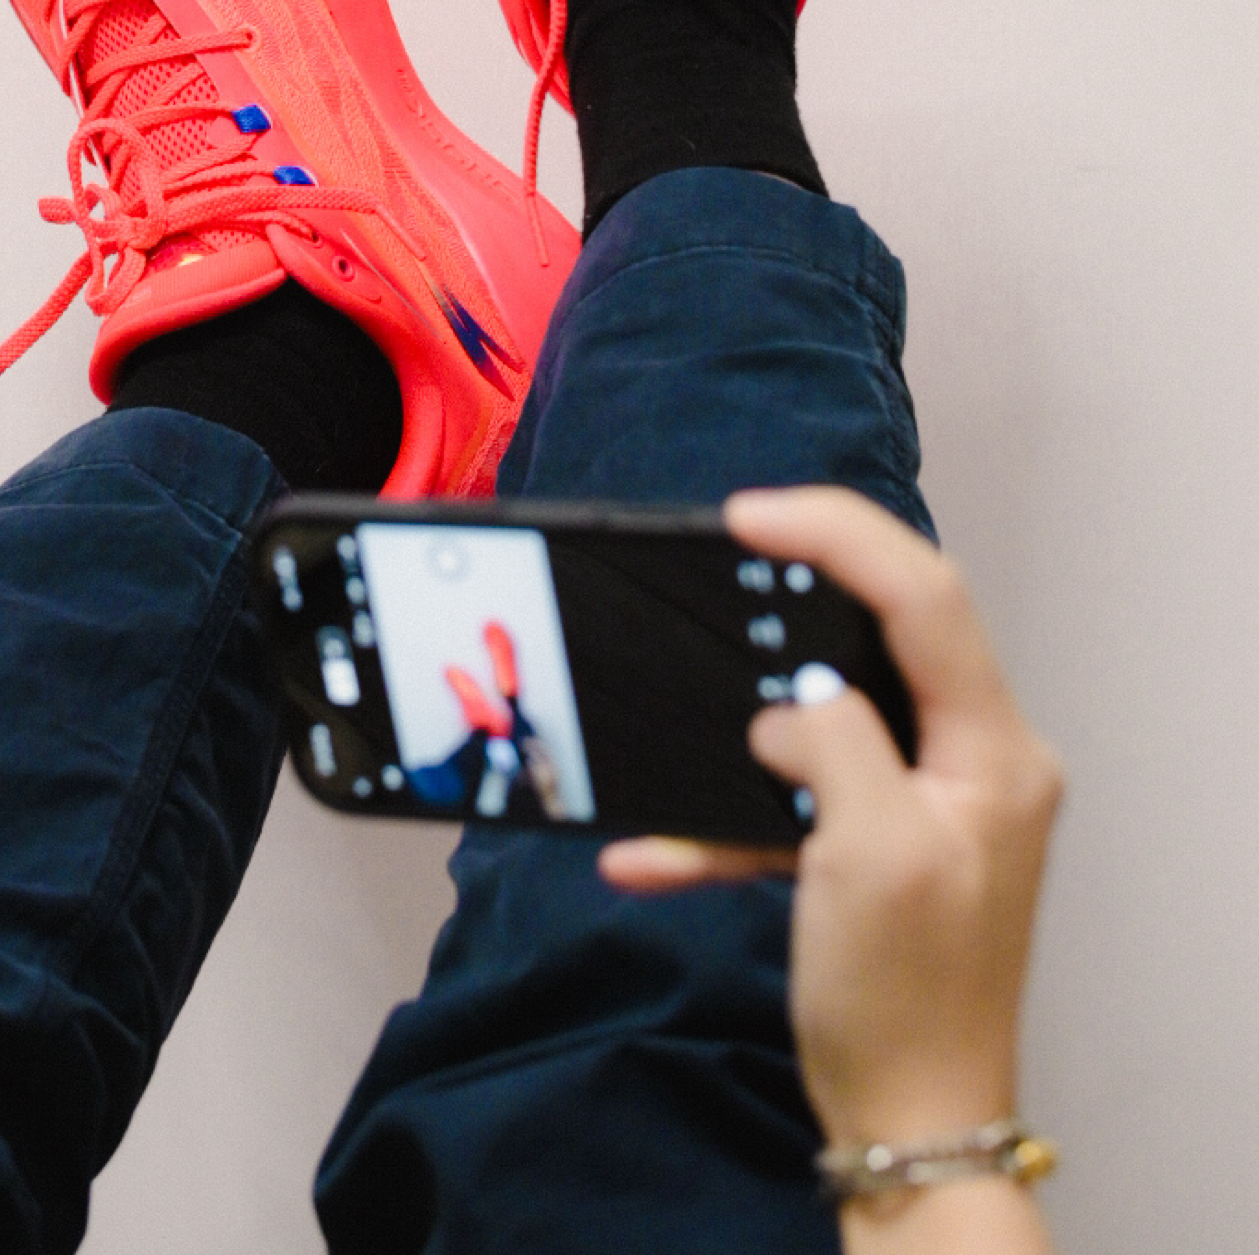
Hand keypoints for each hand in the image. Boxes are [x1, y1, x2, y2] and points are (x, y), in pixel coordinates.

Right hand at [599, 488, 1063, 1154]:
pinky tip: (649, 852)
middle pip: (880, 631)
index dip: (837, 532)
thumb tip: (791, 699)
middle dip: (790, 598)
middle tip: (715, 569)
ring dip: (741, 722)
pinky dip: (726, 814)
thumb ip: (833, 739)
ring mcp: (926, 800)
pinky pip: (797, 793)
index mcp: (992, 750)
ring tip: (681, 705)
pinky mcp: (878, 841)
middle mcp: (972, 759)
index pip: (923, 593)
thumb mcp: (869, 856)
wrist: (907, 1127)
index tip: (745, 515)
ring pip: (826, 710)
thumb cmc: (906, 1002)